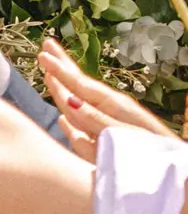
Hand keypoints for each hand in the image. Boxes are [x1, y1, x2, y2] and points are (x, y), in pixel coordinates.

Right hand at [38, 36, 174, 153]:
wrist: (170, 168)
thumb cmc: (151, 150)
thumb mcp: (123, 131)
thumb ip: (95, 119)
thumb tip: (69, 102)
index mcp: (112, 106)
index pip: (79, 83)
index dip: (60, 69)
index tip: (43, 53)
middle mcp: (107, 113)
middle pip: (78, 86)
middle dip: (61, 67)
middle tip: (47, 46)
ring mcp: (105, 128)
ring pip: (77, 107)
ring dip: (62, 90)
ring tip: (50, 74)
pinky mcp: (106, 145)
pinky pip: (81, 133)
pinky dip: (71, 126)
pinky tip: (64, 121)